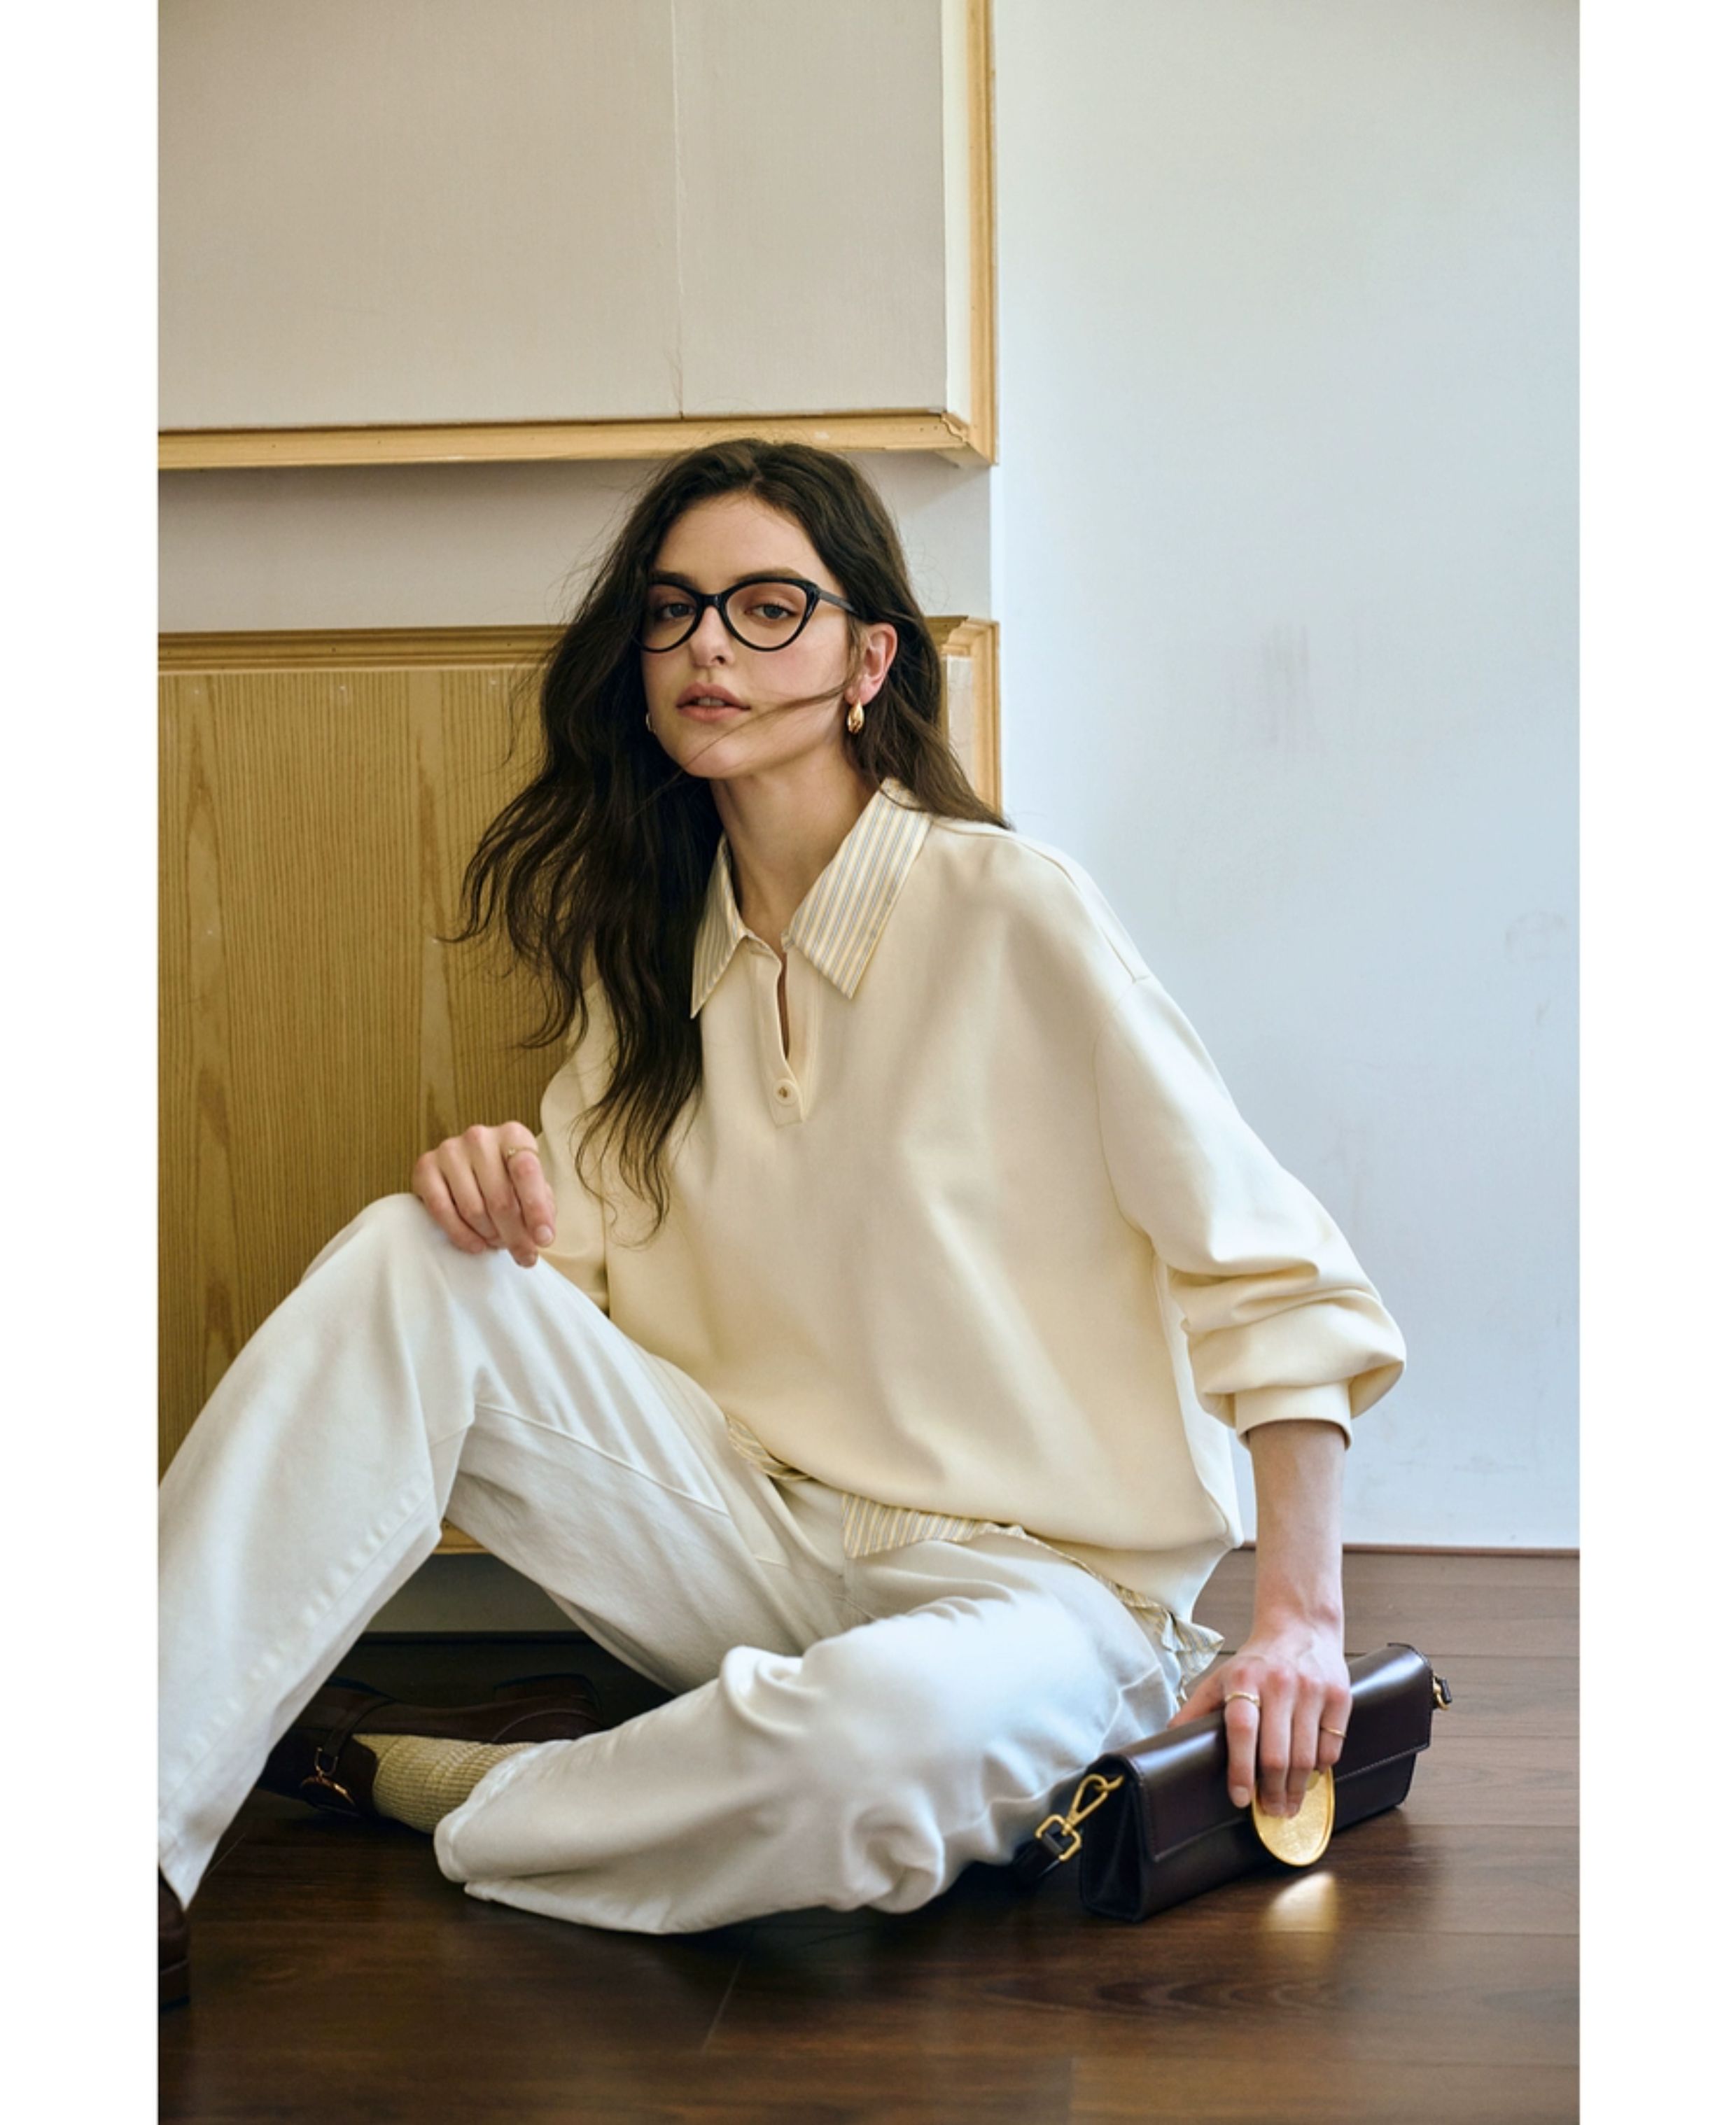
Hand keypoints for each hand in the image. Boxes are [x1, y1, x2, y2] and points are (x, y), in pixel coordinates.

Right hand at [411, 1123, 554, 1269]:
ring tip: (498, 1242)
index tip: (544, 1239)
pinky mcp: (425, 1167)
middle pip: (499, 1198)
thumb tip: (540, 1235)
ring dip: (489, 1235)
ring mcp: (450, 1151)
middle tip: (524, 1256)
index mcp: (513, 1135)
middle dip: (514, 1235)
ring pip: (473, 1209)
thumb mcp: (531, 1186)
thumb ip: (541, 1206)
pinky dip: (461, 1235)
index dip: (536, 1210)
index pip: (526, 1172)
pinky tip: (476, 1244)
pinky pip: (441, 1210)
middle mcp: (480, 1138)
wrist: (471, 1168)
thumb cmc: (508, 1178)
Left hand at [1165, 1618, 1351, 1817]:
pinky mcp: (1339, 1696)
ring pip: (1306, 1757)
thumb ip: (1197, 1709)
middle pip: (1276, 1754)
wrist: (1300, 1625)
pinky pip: (1331, 1746)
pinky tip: (1311, 1773)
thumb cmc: (1257, 1661)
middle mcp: (1280, 1683)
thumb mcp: (1222, 1677)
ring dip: (1297, 1789)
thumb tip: (1169, 1738)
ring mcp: (1312, 1689)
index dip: (1240, 1770)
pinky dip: (1321, 1767)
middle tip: (1270, 1811)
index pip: (1241, 1731)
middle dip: (1272, 1792)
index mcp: (1245, 1680)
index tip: (1240, 1799)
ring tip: (1289, 1804)